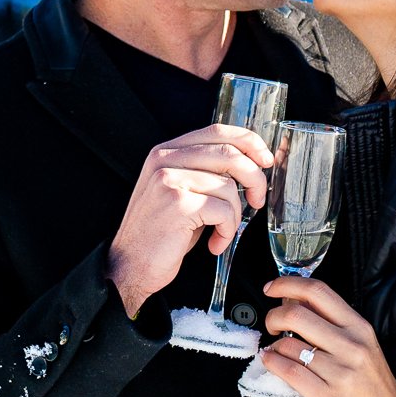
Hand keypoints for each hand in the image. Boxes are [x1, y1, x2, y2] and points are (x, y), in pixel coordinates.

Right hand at [105, 125, 273, 316]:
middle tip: (257, 200)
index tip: (266, 159)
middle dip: (255, 179)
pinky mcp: (177, 203)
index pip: (217, 131)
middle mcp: (164, 159)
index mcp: (166, 152)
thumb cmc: (161, 234)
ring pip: (229, 187)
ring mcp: (169, 180)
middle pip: (229, 154)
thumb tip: (251, 164)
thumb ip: (205, 172)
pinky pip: (224, 211)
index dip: (248, 141)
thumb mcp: (180, 192)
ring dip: (235, 216)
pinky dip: (227, 231)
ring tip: (221, 232)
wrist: (129, 265)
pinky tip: (214, 243)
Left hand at [259, 277, 395, 396]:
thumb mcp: (363, 347)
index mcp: (359, 328)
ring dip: (273, 345)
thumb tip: (295, 302)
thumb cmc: (376, 388)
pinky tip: (272, 362)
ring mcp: (339, 372)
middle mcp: (351, 345)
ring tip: (276, 350)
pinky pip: (288, 371)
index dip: (288, 284)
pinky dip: (272, 363)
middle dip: (273, 316)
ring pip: (288, 344)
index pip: (318, 291)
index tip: (273, 287)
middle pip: (297, 314)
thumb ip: (333, 324)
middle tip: (271, 324)